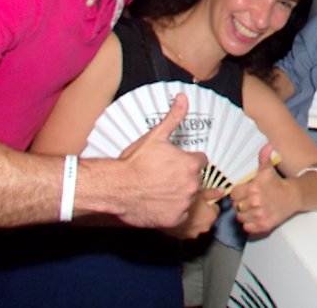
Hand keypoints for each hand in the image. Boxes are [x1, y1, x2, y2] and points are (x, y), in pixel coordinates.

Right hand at [116, 94, 206, 227]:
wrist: (116, 188)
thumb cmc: (134, 162)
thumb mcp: (155, 136)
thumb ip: (173, 118)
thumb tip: (183, 98)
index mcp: (190, 164)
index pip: (200, 161)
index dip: (187, 159)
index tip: (175, 161)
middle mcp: (191, 185)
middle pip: (195, 179)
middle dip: (184, 177)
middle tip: (164, 175)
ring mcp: (183, 203)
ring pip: (188, 197)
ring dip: (179, 193)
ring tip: (159, 188)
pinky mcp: (174, 219)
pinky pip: (180, 214)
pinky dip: (172, 210)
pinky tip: (158, 202)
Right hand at [162, 188, 222, 238]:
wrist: (159, 209)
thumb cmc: (180, 198)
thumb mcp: (198, 191)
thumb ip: (211, 193)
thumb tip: (221, 191)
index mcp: (211, 217)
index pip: (216, 209)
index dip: (209, 202)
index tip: (202, 199)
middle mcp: (204, 228)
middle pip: (207, 218)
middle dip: (202, 212)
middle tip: (193, 203)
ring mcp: (192, 234)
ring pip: (197, 225)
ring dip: (193, 219)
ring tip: (184, 209)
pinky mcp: (181, 237)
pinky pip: (186, 230)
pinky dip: (184, 225)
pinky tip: (178, 216)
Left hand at [231, 144, 298, 234]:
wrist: (293, 196)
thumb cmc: (278, 182)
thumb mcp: (268, 169)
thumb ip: (264, 157)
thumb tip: (268, 144)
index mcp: (253, 189)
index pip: (233, 194)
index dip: (237, 193)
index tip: (243, 192)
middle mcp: (255, 203)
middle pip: (236, 206)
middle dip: (241, 203)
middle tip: (249, 199)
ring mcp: (259, 215)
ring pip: (240, 217)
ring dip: (244, 214)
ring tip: (252, 208)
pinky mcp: (263, 226)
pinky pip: (247, 227)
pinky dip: (250, 224)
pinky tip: (255, 216)